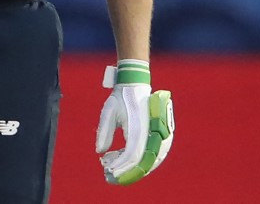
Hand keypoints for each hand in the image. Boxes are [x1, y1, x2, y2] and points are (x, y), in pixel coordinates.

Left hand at [95, 59, 174, 184]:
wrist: (135, 85)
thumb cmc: (120, 98)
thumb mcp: (108, 112)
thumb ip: (104, 132)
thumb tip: (100, 152)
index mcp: (139, 127)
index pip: (132, 155)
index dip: (122, 167)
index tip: (109, 173)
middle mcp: (151, 133)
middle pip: (143, 162)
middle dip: (127, 172)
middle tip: (110, 175)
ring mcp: (158, 135)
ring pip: (150, 160)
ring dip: (133, 167)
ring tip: (113, 165)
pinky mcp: (159, 135)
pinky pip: (153, 154)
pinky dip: (140, 160)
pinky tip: (122, 159)